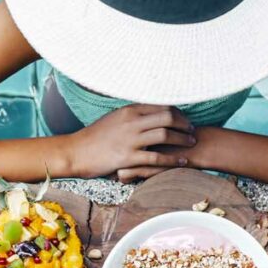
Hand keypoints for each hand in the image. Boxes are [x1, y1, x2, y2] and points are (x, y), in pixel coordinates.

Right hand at [67, 104, 195, 182]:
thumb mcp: (113, 119)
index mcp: (128, 110)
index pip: (161, 106)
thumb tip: (149, 113)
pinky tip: (182, 161)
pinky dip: (172, 159)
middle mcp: (131, 122)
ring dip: (182, 139)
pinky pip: (156, 158)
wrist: (75, 152)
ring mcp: (130, 140)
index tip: (185, 119)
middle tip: (192, 131)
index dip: (178, 112)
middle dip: (184, 123)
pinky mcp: (127, 157)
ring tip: (191, 144)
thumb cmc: (94, 137)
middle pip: (167, 117)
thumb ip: (132, 115)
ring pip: (165, 135)